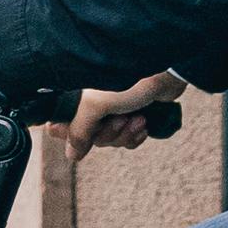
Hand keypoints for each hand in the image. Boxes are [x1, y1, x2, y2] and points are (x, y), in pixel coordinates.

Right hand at [61, 71, 185, 157]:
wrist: (167, 71)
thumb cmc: (128, 79)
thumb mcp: (95, 105)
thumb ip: (79, 131)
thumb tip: (71, 155)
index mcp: (76, 96)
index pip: (60, 125)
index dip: (73, 133)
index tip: (88, 128)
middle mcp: (91, 103)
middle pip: (89, 138)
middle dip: (109, 133)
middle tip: (120, 118)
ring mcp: (112, 108)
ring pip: (109, 139)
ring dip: (125, 133)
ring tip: (137, 118)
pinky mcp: (131, 113)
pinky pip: (126, 138)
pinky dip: (136, 134)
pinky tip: (144, 122)